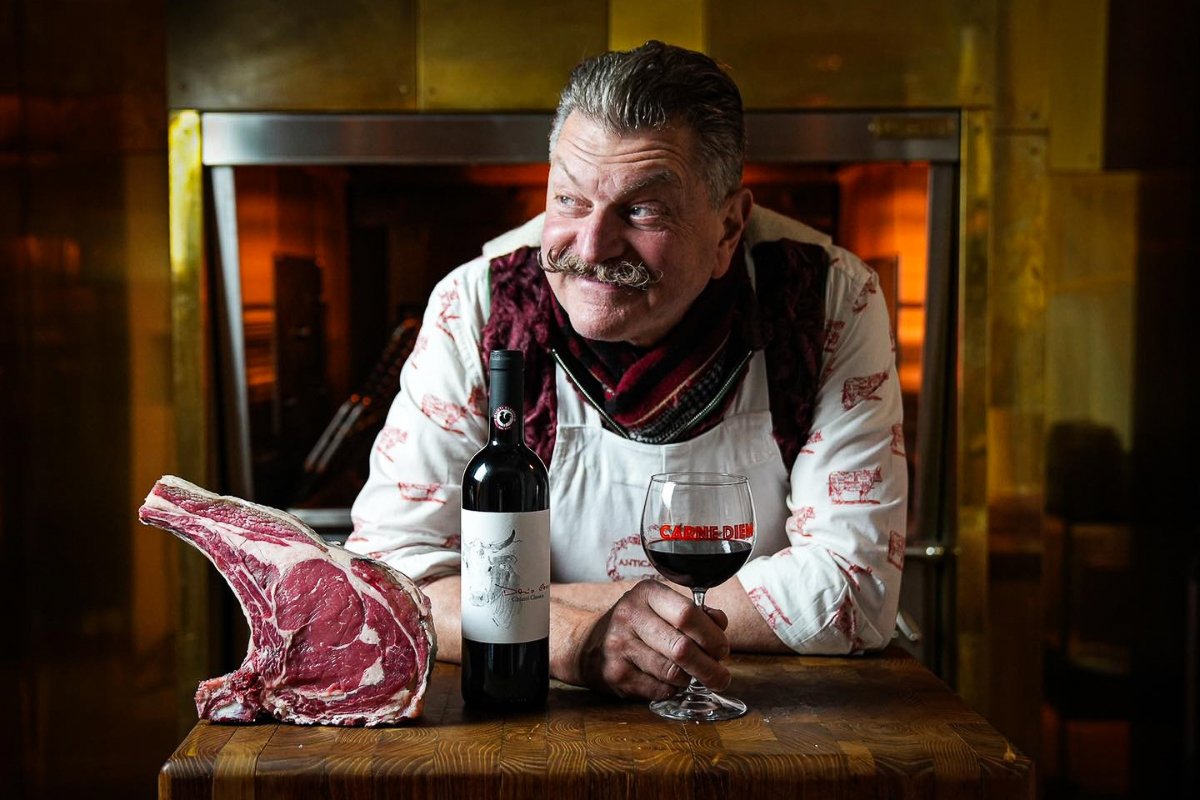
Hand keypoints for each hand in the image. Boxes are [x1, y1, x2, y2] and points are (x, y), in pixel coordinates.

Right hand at [576, 579, 730, 699]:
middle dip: (709, 668)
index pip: (688, 614)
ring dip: (690, 679)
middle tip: (721, 676)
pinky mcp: (616, 674)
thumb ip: (693, 612)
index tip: (722, 650)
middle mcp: (630, 616)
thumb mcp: (660, 606)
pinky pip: (659, 690)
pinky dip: (672, 690)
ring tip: (690, 676)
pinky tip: (669, 682)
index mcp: (647, 593)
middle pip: (682, 648)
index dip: (712, 636)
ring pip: (672, 673)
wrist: (588, 644)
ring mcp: (620, 646)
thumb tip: (720, 623)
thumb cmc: (636, 625)